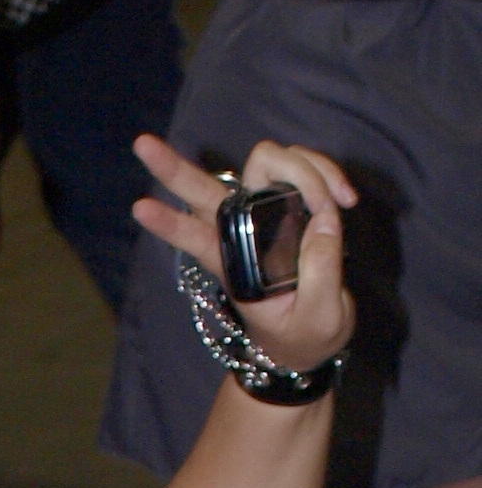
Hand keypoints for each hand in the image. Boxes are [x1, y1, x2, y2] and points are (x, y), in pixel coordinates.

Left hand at [131, 134, 355, 371]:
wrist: (310, 343)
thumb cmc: (306, 335)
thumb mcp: (320, 317)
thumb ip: (322, 272)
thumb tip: (324, 218)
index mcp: (234, 266)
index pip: (195, 239)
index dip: (169, 224)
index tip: (140, 207)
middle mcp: (240, 232)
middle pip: (203, 192)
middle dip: (173, 169)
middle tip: (142, 145)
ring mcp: (262, 212)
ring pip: (264, 163)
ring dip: (305, 168)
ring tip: (340, 202)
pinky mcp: (288, 201)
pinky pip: (299, 166)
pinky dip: (325, 172)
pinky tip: (347, 199)